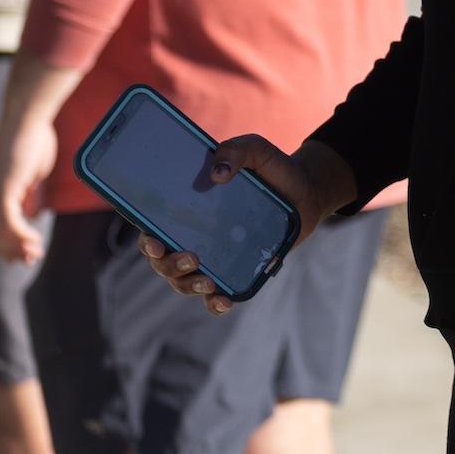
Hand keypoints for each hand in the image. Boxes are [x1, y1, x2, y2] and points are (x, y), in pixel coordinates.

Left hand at [0, 112, 55, 263]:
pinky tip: (33, 242)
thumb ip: (30, 192)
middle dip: (11, 250)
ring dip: (17, 247)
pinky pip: (8, 221)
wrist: (28, 117)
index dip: (7, 242)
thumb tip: (31, 211)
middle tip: (30, 261)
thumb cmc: (34, 137)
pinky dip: (20, 235)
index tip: (25, 252)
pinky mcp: (3, 188)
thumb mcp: (33, 172)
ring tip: (35, 255)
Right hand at [138, 136, 357, 314]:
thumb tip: (217, 173)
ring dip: (189, 286)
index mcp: (187, 208)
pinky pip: (216, 296)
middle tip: (192, 258)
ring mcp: (214, 257)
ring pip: (184, 282)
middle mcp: (193, 236)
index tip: (156, 242)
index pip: (154, 229)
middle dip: (170, 266)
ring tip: (207, 282)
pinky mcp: (235, 272)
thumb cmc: (273, 170)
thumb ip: (236, 150)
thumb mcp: (257, 151)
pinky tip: (223, 301)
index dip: (148, 240)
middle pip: (164, 261)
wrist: (306, 191)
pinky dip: (214, 304)